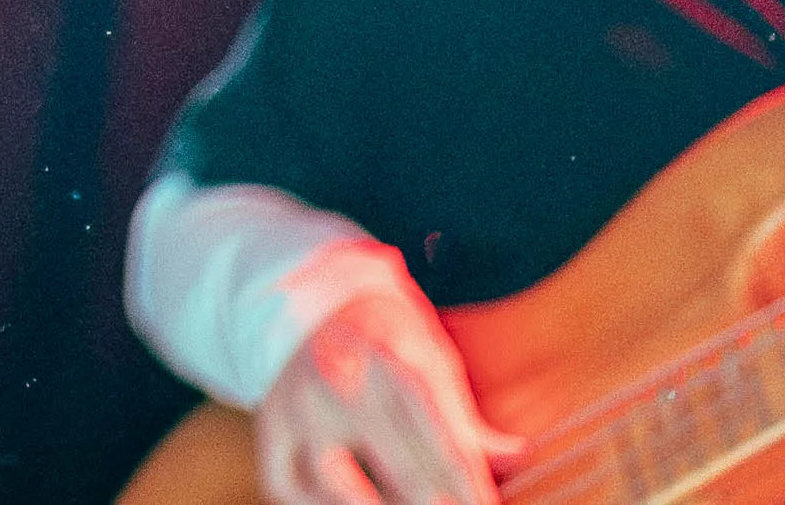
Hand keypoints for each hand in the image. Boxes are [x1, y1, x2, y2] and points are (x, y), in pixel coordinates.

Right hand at [258, 271, 512, 504]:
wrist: (312, 299)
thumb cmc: (387, 337)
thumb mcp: (432, 358)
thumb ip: (466, 416)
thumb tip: (515, 456)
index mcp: (390, 357)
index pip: (442, 439)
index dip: (469, 487)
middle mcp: (341, 380)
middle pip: (402, 470)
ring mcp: (299, 407)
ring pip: (340, 485)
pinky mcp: (270, 427)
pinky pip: (287, 486)